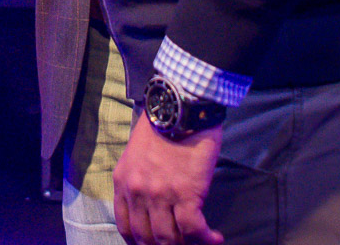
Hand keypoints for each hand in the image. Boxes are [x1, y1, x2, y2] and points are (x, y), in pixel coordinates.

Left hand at [113, 118, 223, 244]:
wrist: (181, 108)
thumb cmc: (163, 126)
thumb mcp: (137, 153)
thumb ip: (140, 179)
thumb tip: (153, 204)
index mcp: (124, 182)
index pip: (126, 226)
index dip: (138, 242)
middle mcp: (138, 191)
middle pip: (146, 238)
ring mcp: (161, 194)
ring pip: (168, 239)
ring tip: (198, 243)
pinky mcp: (186, 193)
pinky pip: (194, 230)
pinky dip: (206, 239)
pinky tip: (215, 238)